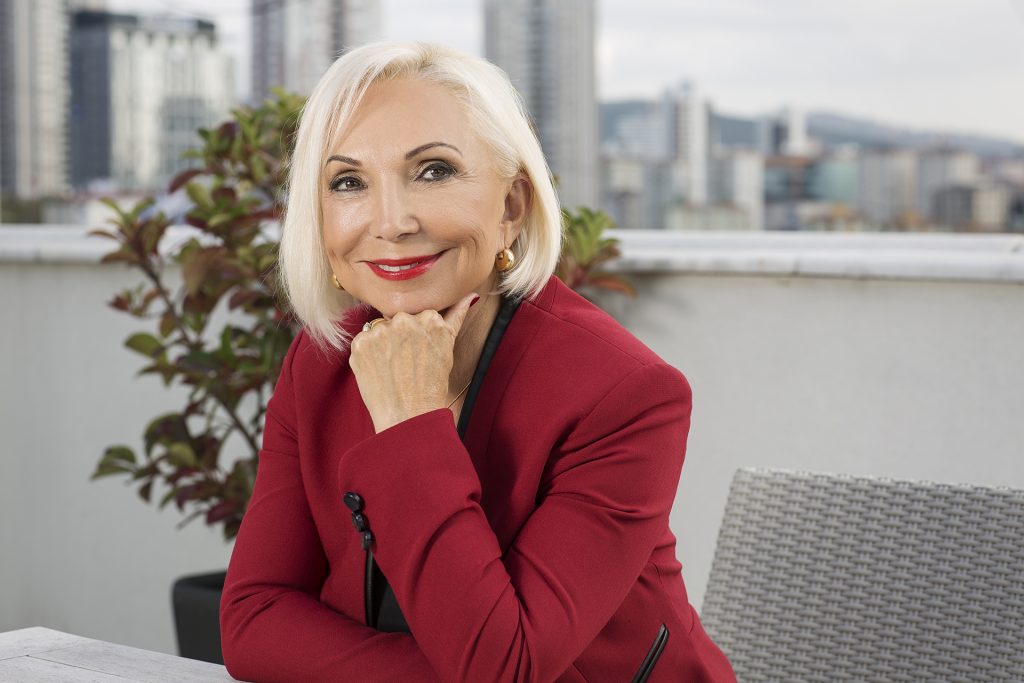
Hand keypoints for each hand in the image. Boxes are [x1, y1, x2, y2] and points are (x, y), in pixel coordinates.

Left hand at [349, 293, 476, 432]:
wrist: (408, 416)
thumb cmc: (432, 386)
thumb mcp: (447, 348)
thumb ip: (454, 317)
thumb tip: (471, 296)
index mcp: (430, 318)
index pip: (419, 315)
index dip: (418, 334)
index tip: (419, 352)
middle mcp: (405, 319)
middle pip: (398, 319)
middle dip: (400, 336)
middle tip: (405, 363)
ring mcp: (381, 330)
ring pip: (380, 328)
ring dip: (382, 343)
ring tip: (392, 369)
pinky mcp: (360, 343)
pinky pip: (362, 341)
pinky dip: (367, 354)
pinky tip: (379, 370)